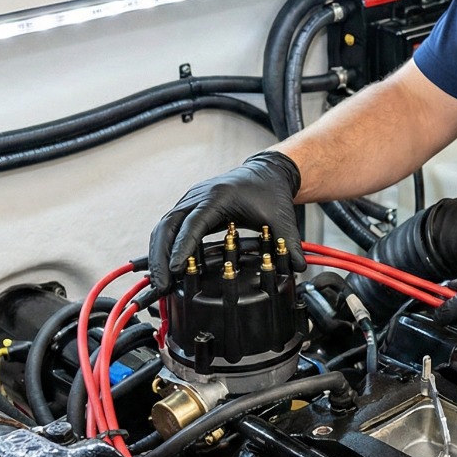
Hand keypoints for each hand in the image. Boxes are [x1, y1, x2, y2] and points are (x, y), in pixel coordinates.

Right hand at [149, 151, 304, 291]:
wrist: (266, 172)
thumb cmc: (270, 191)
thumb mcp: (281, 217)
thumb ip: (289, 241)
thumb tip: (298, 266)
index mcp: (217, 196)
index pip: (193, 223)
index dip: (183, 247)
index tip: (176, 268)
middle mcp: (197, 196)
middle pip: (167, 225)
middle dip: (161, 256)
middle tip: (162, 283)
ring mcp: (190, 201)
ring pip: (163, 227)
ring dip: (158, 254)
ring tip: (160, 282)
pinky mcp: (189, 209)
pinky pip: (169, 228)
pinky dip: (164, 248)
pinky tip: (165, 269)